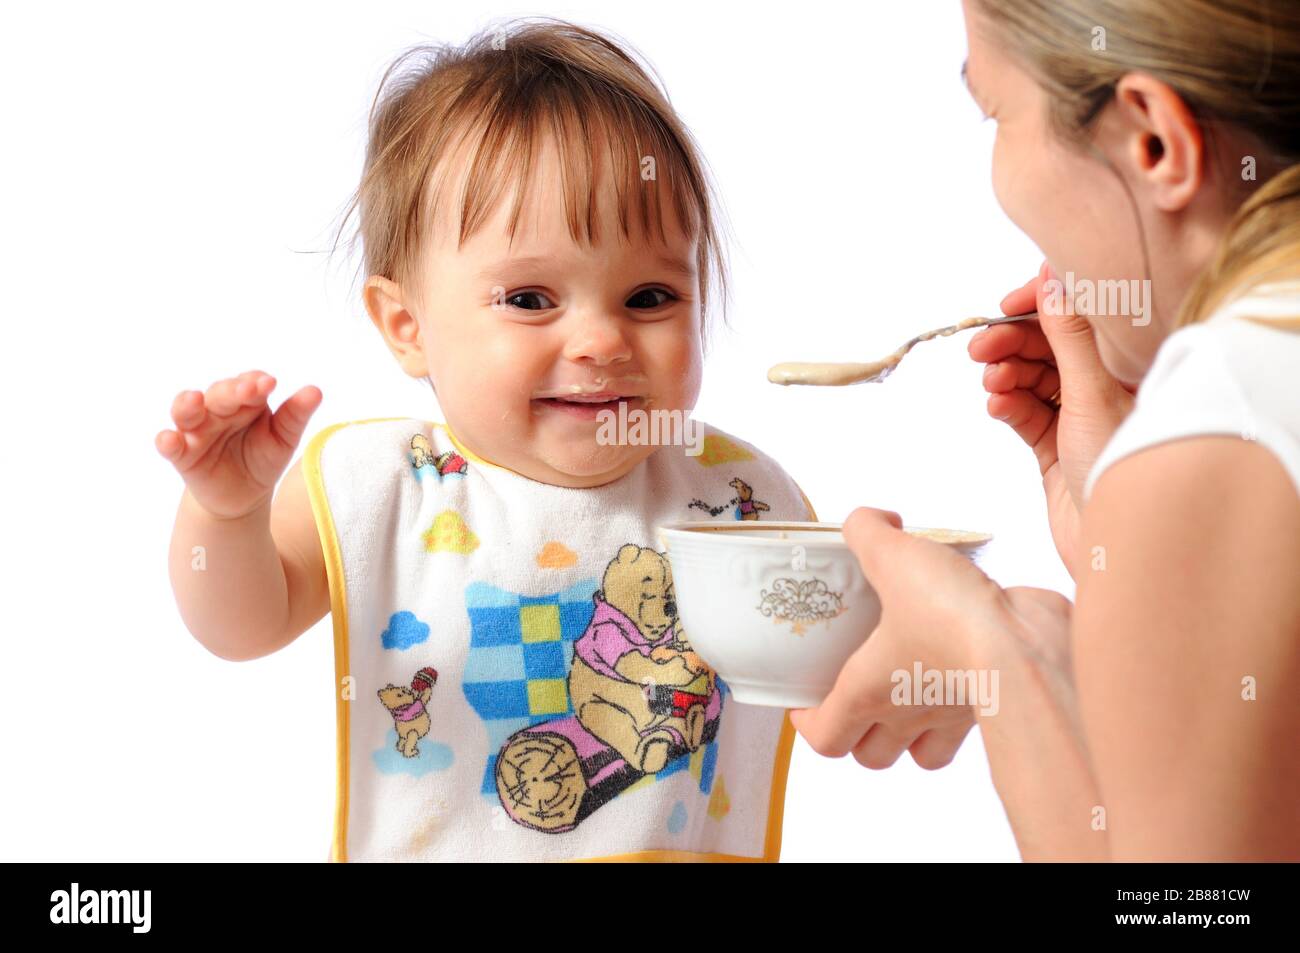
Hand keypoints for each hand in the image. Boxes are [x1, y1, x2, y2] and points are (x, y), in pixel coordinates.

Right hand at [155, 370, 321, 519]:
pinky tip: (168, 439)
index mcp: (245, 401)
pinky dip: (167, 441)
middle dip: (231, 391)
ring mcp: (197, 430)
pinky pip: (170, 445)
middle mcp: (218, 410)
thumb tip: (315, 391)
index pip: (249, 384)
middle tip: (247, 389)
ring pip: (187, 411)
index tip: (269, 383)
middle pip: (220, 394)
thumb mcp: (283, 438)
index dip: (256, 382)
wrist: (244, 495)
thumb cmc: (263, 458)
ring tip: (194, 401)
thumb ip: (295, 415)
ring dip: (187, 405)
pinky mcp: (182, 454)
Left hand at [789, 508, 1006, 770]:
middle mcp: (905, 716)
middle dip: (859, 734)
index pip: (825, 736)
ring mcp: (949, 719)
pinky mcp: (989, 708)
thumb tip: (869, 520)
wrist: (1027, 644)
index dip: (809, 722)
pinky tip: (954, 675)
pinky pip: (965, 732)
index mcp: (867, 692)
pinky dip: (954, 718)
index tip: (806, 701)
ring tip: (904, 699)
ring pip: (920, 756)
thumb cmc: (950, 614)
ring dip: (907, 739)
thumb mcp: (895, 555)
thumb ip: (868, 530)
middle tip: (857, 695)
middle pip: (871, 755)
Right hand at [968, 262, 1133, 573]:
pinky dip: (1008, 406)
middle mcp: (1108, 387)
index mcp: (1132, 365)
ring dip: (1007, 375)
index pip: (1084, 315)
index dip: (1044, 304)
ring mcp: (1079, 418)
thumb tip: (1052, 280)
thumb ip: (1068, 335)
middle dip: (1014, 343)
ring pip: (1033, 379)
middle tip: (982, 346)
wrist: (1115, 546)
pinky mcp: (1055, 448)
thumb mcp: (1092, 393)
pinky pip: (1025, 414)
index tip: (1009, 304)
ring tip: (992, 383)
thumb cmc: (1121, 470)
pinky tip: (998, 406)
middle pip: (1050, 346)